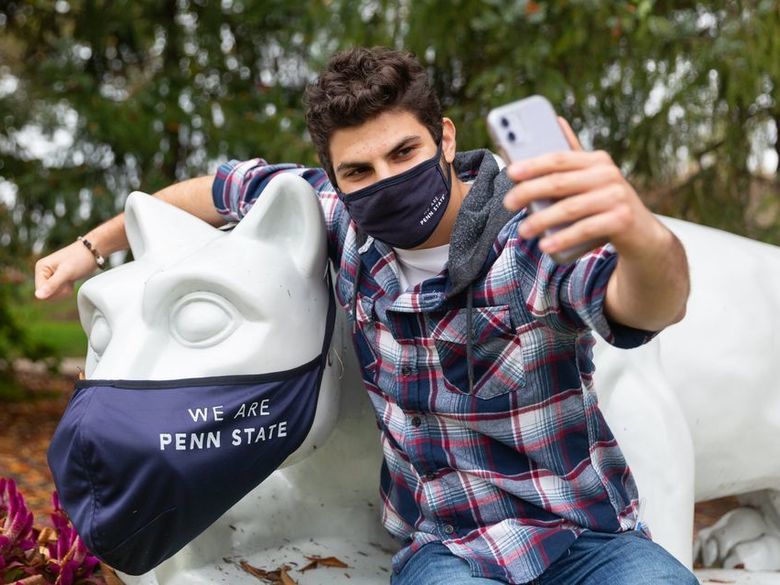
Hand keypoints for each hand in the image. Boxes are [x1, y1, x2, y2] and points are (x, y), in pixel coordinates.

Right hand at [34, 241, 97, 299]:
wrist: (93, 251)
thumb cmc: (80, 258)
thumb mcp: (66, 272)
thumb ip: (52, 284)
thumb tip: (38, 296)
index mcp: (41, 268)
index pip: (40, 291)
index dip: (54, 291)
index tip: (64, 281)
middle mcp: (43, 272)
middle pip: (47, 294)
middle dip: (60, 291)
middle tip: (69, 279)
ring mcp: (51, 276)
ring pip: (54, 295)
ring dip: (64, 291)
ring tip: (71, 279)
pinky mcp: (59, 279)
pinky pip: (60, 292)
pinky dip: (67, 289)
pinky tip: (71, 281)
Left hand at [503, 118, 665, 259]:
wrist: (643, 234)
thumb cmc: (607, 203)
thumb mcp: (593, 179)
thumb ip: (573, 158)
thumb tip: (556, 120)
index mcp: (597, 161)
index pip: (559, 159)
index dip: (532, 164)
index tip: (510, 173)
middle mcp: (608, 175)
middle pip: (559, 183)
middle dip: (528, 192)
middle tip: (507, 204)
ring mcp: (616, 197)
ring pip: (569, 208)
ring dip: (541, 221)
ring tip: (523, 231)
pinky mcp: (621, 220)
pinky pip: (585, 229)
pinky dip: (562, 238)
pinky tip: (545, 245)